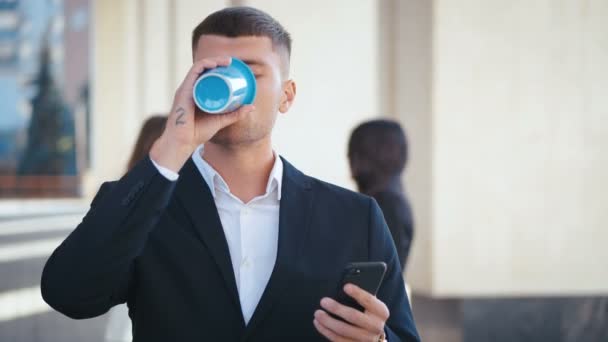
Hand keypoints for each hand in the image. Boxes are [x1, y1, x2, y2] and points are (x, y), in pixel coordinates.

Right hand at [150, 56, 255, 171]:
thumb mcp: (221, 120)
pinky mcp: (184, 91)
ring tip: (227, 61)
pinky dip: (204, 65)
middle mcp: (190, 88)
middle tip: (231, 62)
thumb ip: (235, 114)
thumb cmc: (197, 132)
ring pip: (200, 67)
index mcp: (197, 93)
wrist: (183, 142)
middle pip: (204, 69)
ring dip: (214, 61)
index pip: (206, 74)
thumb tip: (252, 106)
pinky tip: (214, 64)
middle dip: (218, 61)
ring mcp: (186, 88)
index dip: (218, 67)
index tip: (231, 65)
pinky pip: (193, 73)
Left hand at [314, 284, 388, 340]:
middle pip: (354, 316)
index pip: (369, 300)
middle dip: (337, 308)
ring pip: (343, 330)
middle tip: (324, 301)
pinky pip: (338, 340)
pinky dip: (326, 331)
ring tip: (318, 314)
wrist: (374, 335)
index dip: (357, 293)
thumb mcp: (371, 304)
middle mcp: (376, 326)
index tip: (345, 286)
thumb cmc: (369, 314)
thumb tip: (344, 287)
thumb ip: (362, 297)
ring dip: (328, 322)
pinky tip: (319, 324)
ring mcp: (366, 339)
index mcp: (381, 312)